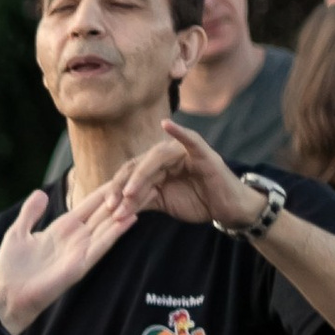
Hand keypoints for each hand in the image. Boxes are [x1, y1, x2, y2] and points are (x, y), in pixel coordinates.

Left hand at [0, 181, 140, 333]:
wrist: (8, 295)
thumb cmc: (11, 268)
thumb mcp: (18, 232)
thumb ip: (30, 213)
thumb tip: (40, 193)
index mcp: (62, 228)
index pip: (88, 205)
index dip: (102, 192)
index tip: (118, 176)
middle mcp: (75, 238)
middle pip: (102, 214)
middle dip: (118, 199)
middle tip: (139, 180)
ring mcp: (80, 251)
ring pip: (107, 227)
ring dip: (122, 212)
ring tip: (140, 196)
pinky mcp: (80, 265)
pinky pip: (102, 245)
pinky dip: (116, 233)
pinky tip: (129, 219)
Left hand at [108, 123, 266, 232]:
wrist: (226, 208)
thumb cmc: (196, 202)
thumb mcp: (163, 203)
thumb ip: (141, 200)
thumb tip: (114, 210)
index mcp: (155, 166)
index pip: (129, 173)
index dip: (116, 190)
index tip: (107, 209)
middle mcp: (166, 155)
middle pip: (137, 165)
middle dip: (122, 186)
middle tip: (113, 205)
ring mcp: (183, 151)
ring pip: (155, 159)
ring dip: (140, 176)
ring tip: (129, 193)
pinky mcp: (201, 152)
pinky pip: (189, 139)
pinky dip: (178, 130)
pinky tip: (166, 124)